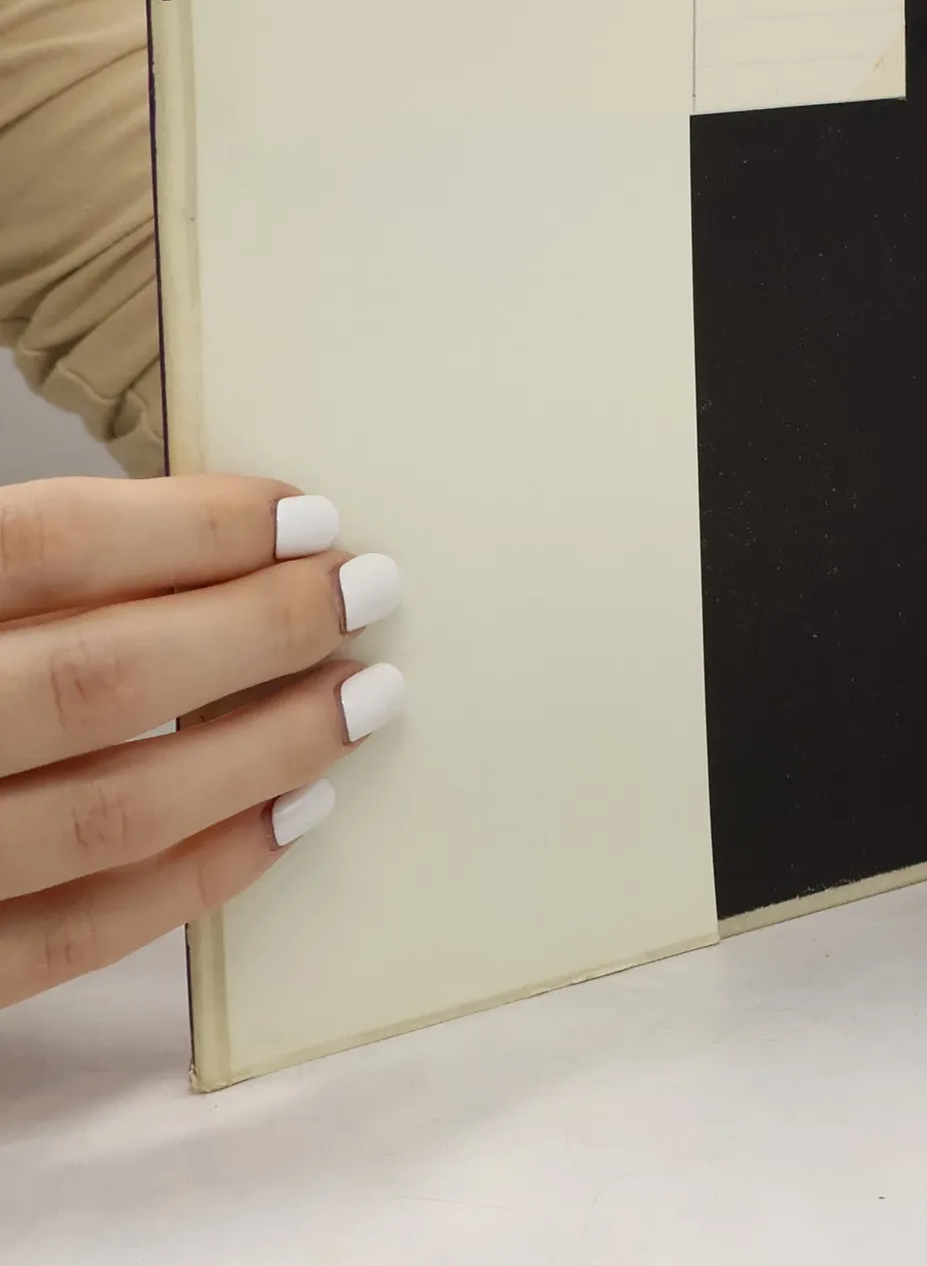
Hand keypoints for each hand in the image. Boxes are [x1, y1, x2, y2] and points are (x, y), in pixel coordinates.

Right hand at [0, 475, 403, 1007]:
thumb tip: (191, 532)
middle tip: (368, 591)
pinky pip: (70, 937)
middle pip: (102, 675)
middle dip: (260, 631)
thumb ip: (13, 561)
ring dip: (262, 751)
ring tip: (359, 699)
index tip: (308, 512)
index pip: (49, 544)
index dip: (194, 525)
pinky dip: (194, 881)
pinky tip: (286, 821)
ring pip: (111, 811)